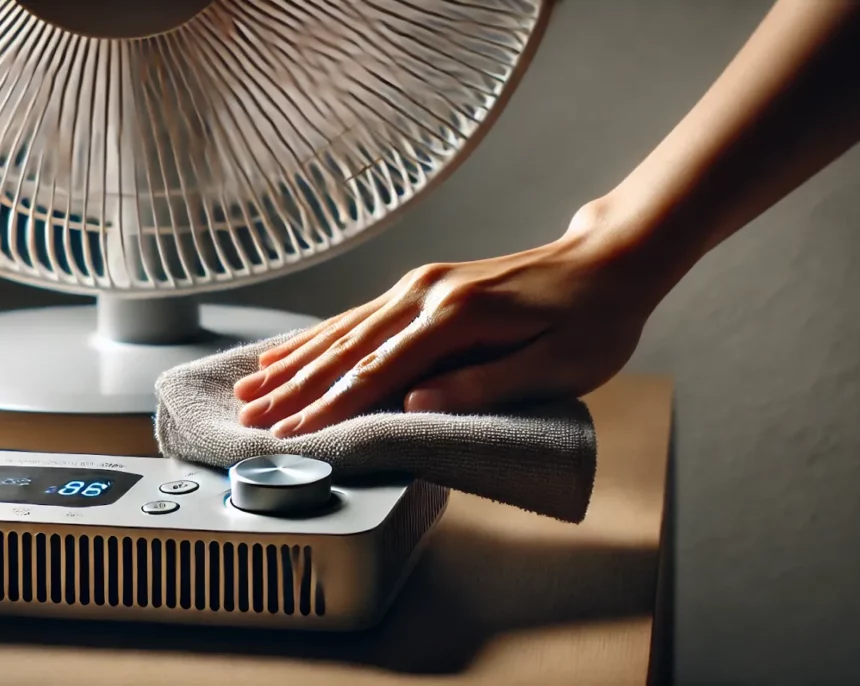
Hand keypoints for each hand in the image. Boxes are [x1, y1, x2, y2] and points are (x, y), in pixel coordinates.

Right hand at [233, 207, 663, 436]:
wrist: (608, 261)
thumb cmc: (592, 321)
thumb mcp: (556, 366)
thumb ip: (483, 385)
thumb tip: (416, 405)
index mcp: (457, 319)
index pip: (378, 372)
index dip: (330, 407)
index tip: (290, 433)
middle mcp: (428, 294)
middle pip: (347, 348)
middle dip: (294, 386)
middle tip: (250, 415)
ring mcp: (423, 284)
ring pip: (345, 328)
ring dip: (296, 359)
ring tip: (252, 384)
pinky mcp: (426, 284)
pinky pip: (361, 313)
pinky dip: (321, 334)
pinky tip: (294, 348)